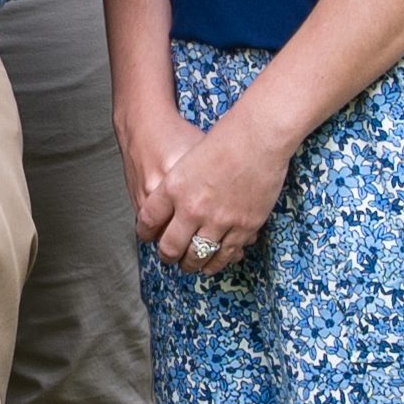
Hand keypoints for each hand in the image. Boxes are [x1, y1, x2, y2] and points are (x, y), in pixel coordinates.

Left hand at [135, 106, 292, 275]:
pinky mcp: (244, 226)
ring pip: (198, 255)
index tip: (147, 236)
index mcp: (172, 188)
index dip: (145, 232)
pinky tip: (213, 263)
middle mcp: (191, 207)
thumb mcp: (187, 158)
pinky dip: (217, 261)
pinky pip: (226, 253)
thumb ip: (176, 186)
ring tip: (189, 266)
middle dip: (167, 256)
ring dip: (192, 264)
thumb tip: (170, 208)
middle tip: (168, 258)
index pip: (148, 220)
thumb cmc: (224, 140)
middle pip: (170, 246)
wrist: (258, 137)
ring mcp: (218, 219)